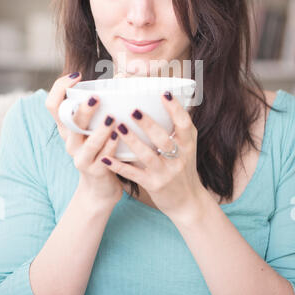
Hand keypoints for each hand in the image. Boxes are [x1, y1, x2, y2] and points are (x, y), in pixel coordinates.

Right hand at [45, 73, 122, 205]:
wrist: (100, 188)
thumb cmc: (102, 149)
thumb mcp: (95, 129)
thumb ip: (103, 106)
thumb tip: (123, 76)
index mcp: (67, 128)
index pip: (52, 104)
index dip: (59, 88)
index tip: (76, 75)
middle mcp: (70, 141)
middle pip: (70, 122)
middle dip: (83, 109)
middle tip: (97, 98)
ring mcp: (80, 157)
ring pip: (87, 142)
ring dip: (100, 129)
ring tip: (112, 119)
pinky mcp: (95, 170)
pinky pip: (104, 156)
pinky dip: (112, 145)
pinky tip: (119, 136)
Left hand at [100, 91, 203, 220]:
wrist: (187, 201)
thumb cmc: (183, 168)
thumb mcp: (187, 148)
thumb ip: (177, 129)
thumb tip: (166, 99)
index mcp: (188, 144)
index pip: (184, 123)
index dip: (175, 108)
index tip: (164, 93)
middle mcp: (179, 157)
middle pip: (163, 139)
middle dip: (149, 124)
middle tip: (134, 110)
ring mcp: (166, 172)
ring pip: (147, 156)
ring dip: (132, 141)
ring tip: (119, 127)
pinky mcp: (153, 185)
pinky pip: (134, 174)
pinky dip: (119, 166)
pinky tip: (106, 157)